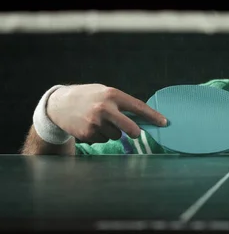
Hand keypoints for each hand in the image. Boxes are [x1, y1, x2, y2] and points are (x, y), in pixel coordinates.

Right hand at [46, 84, 167, 142]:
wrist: (59, 104)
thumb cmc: (88, 97)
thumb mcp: (105, 93)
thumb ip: (122, 104)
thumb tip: (144, 118)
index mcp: (112, 95)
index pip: (138, 107)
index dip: (153, 116)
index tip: (164, 122)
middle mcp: (105, 109)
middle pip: (131, 128)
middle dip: (136, 132)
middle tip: (135, 132)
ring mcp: (96, 123)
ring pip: (117, 135)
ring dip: (113, 131)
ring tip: (99, 121)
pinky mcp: (88, 134)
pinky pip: (104, 140)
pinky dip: (101, 136)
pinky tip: (90, 126)